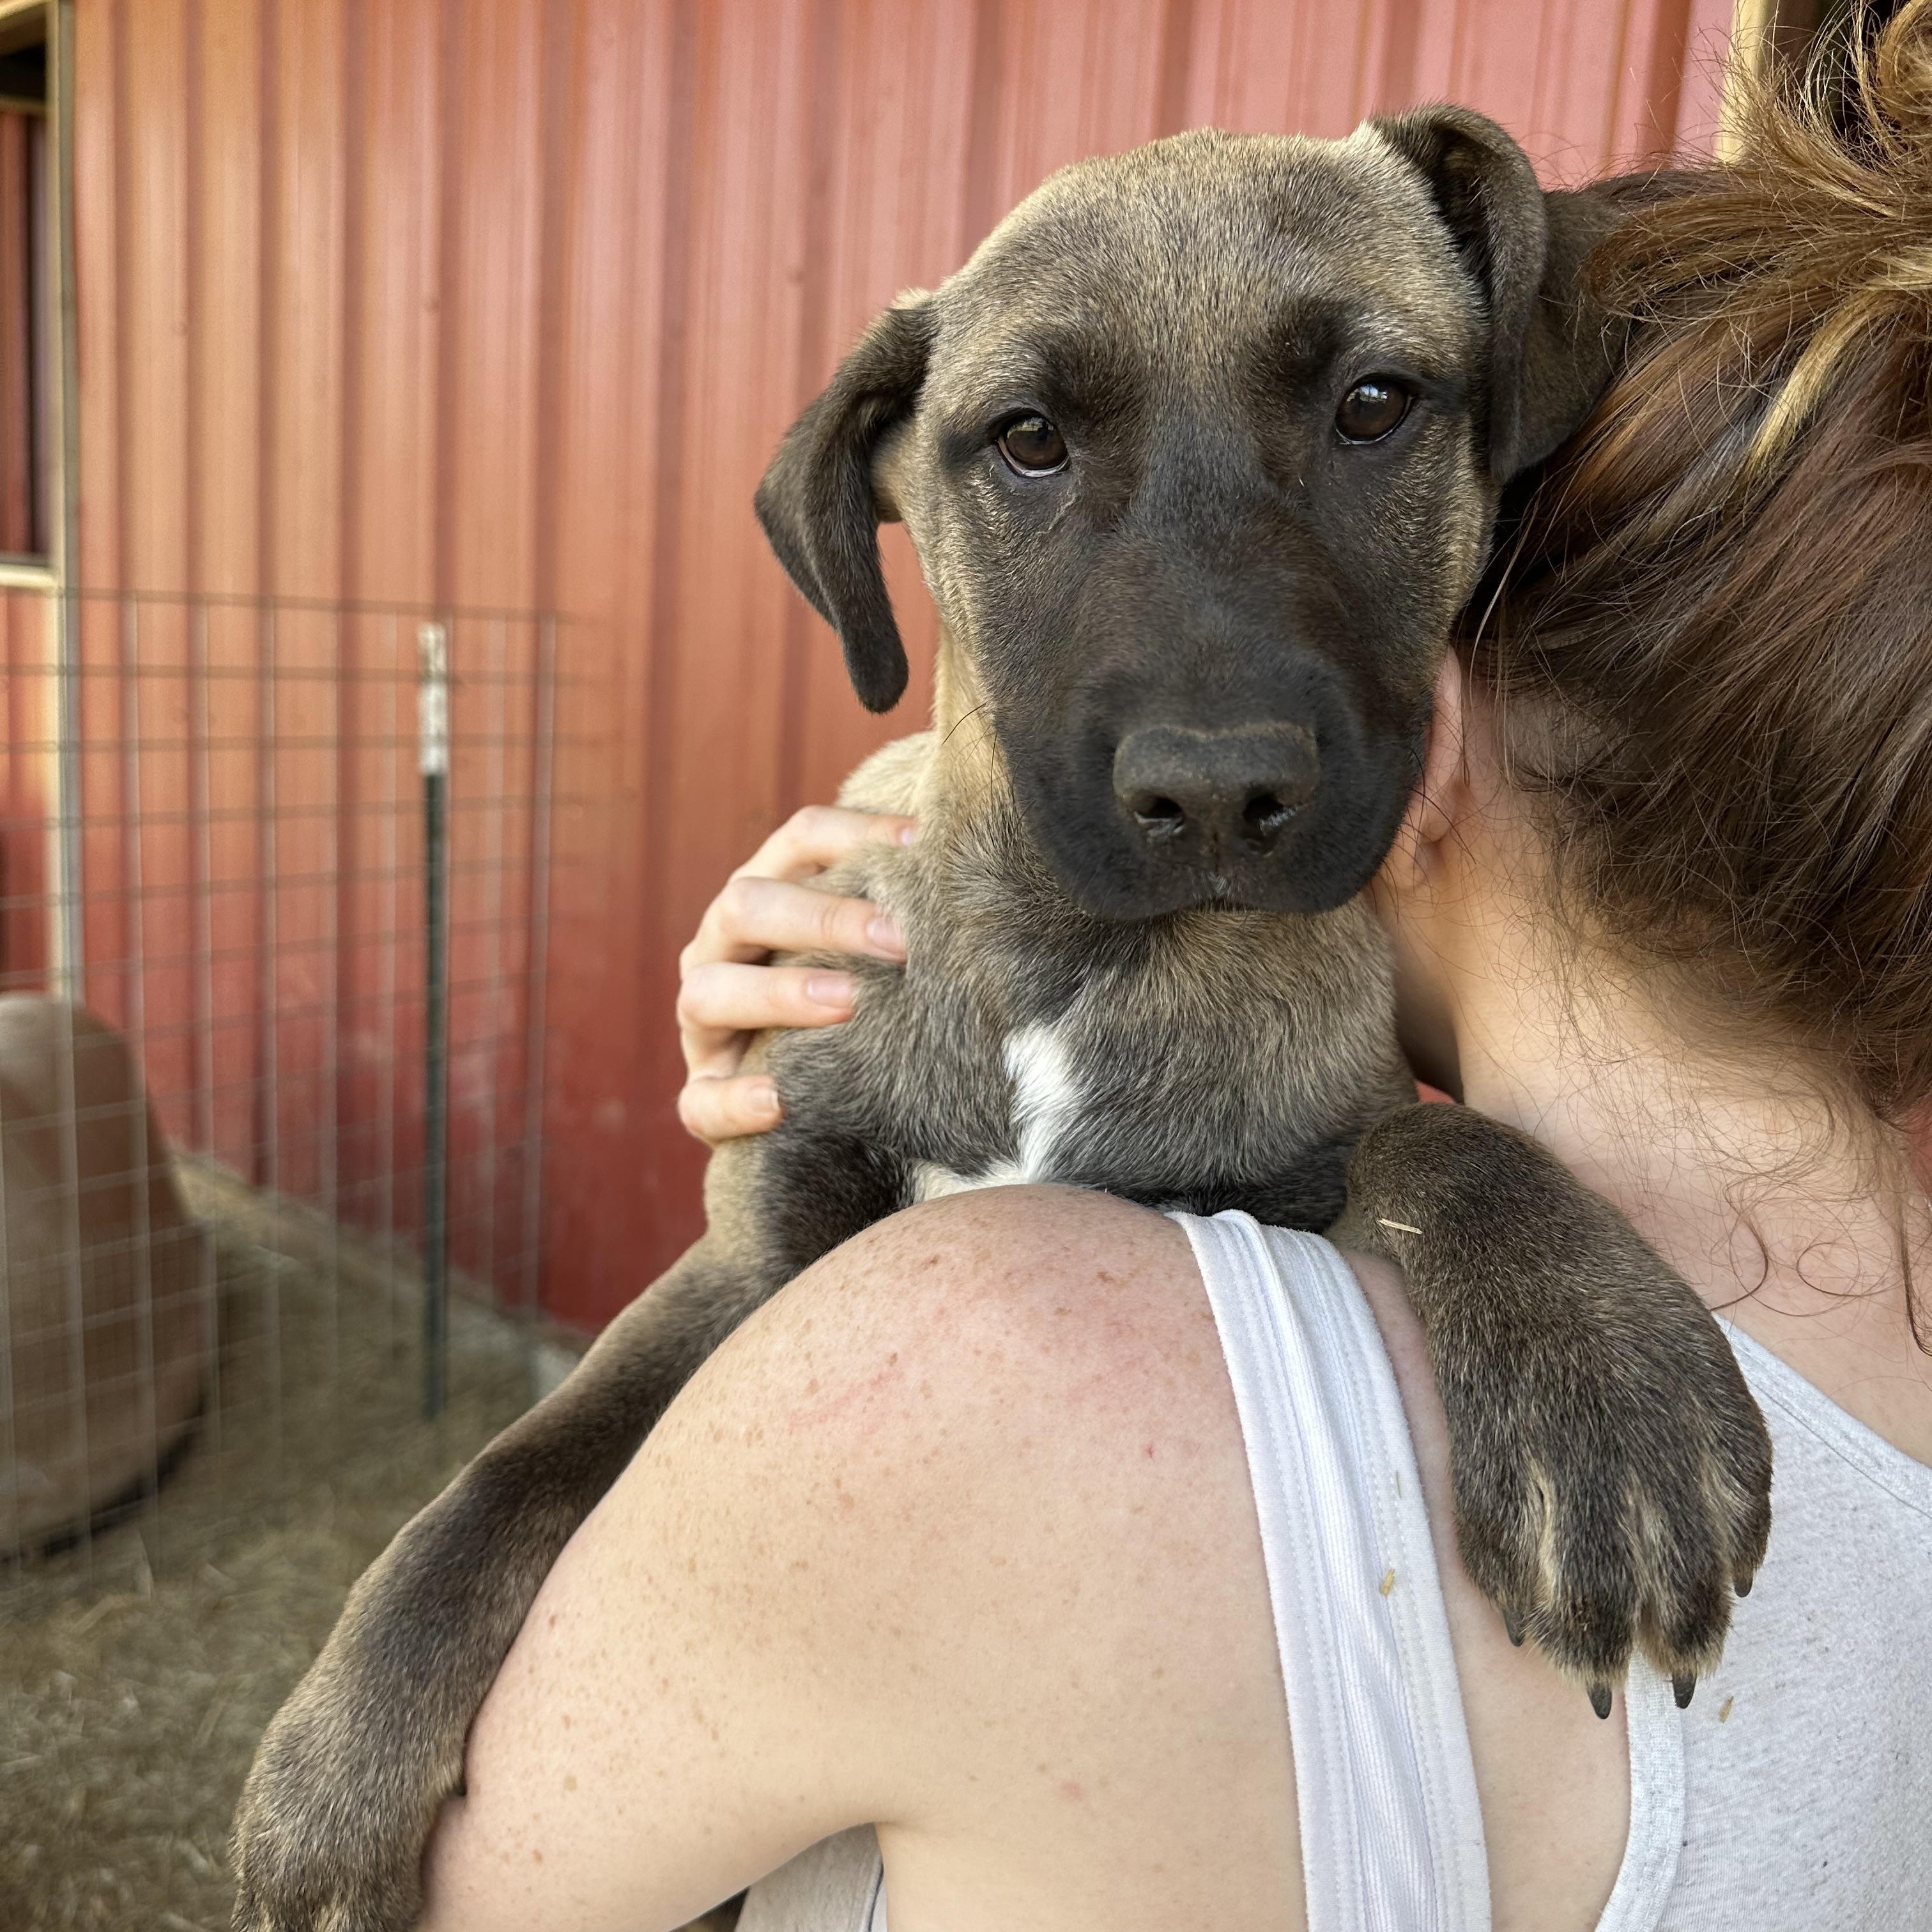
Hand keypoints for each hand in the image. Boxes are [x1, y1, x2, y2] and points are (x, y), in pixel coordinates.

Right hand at [677, 805, 914, 1142]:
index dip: (854, 832)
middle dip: (823, 918)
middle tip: (898, 941)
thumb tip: (967, 866)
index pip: (797, 841)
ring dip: (779, 993)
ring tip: (847, 1003)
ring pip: (708, 994)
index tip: (919, 845)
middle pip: (745, 905)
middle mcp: (718, 950)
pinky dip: (737, 1099)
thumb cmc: (847, 999)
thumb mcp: (860, 946)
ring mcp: (701, 1024)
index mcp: (763, 897)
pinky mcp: (701, 1094)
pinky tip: (778, 1102)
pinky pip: (702, 1101)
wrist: (797, 1091)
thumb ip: (891, 910)